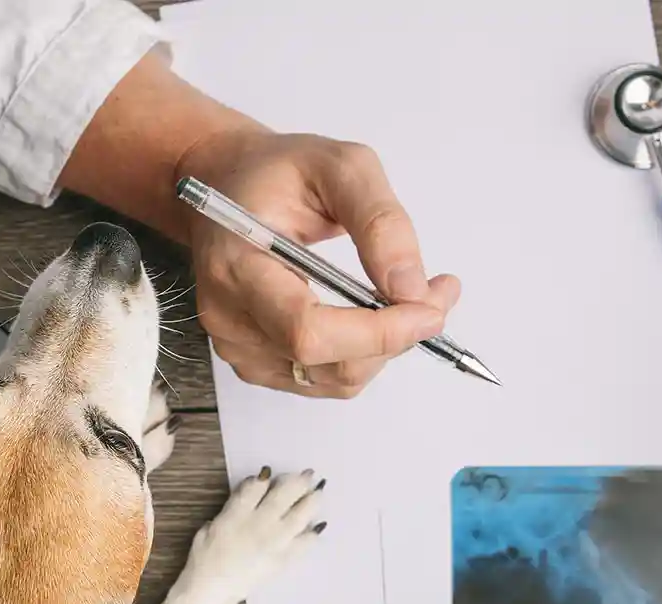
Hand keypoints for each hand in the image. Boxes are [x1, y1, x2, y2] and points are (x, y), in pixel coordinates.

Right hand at [177, 129, 459, 397]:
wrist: (225, 188)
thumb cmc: (274, 172)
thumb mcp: (338, 166)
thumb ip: (379, 222)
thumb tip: (411, 289)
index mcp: (236, 265)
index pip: (307, 330)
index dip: (376, 332)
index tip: (429, 308)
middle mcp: (227, 317)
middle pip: (325, 364)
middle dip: (395, 338)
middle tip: (436, 295)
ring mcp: (238, 347)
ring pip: (333, 379)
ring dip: (385, 348)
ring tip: (409, 300)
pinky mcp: (254, 362)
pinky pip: (324, 379)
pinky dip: (362, 355)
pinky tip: (374, 317)